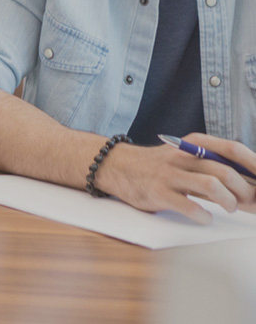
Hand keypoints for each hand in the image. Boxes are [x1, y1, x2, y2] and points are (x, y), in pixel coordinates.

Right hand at [95, 133, 255, 222]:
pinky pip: (190, 207)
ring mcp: (169, 174)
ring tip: (229, 208)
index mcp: (193, 144)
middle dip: (244, 192)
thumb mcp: (187, 158)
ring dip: (228, 202)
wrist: (119, 167)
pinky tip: (204, 217)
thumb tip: (252, 188)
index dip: (255, 165)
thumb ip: (215, 168)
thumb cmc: (161, 167)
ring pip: (212, 186)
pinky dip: (204, 216)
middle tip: (247, 202)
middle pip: (226, 171)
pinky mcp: (159, 192)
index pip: (233, 149)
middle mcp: (182, 155)